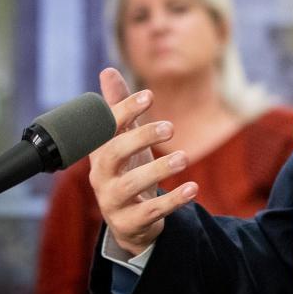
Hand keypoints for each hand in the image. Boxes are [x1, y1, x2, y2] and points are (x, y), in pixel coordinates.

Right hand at [87, 67, 198, 255]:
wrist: (130, 220)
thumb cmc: (128, 170)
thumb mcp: (125, 140)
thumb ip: (119, 109)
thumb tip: (108, 71)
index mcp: (100, 151)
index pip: (105, 127)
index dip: (123, 110)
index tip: (148, 94)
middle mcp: (101, 176)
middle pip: (112, 154)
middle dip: (140, 138)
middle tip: (170, 127)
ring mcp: (113, 201)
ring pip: (130, 185)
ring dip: (158, 170)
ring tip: (184, 158)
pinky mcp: (130, 222)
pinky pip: (151, 211)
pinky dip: (173, 200)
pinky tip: (193, 188)